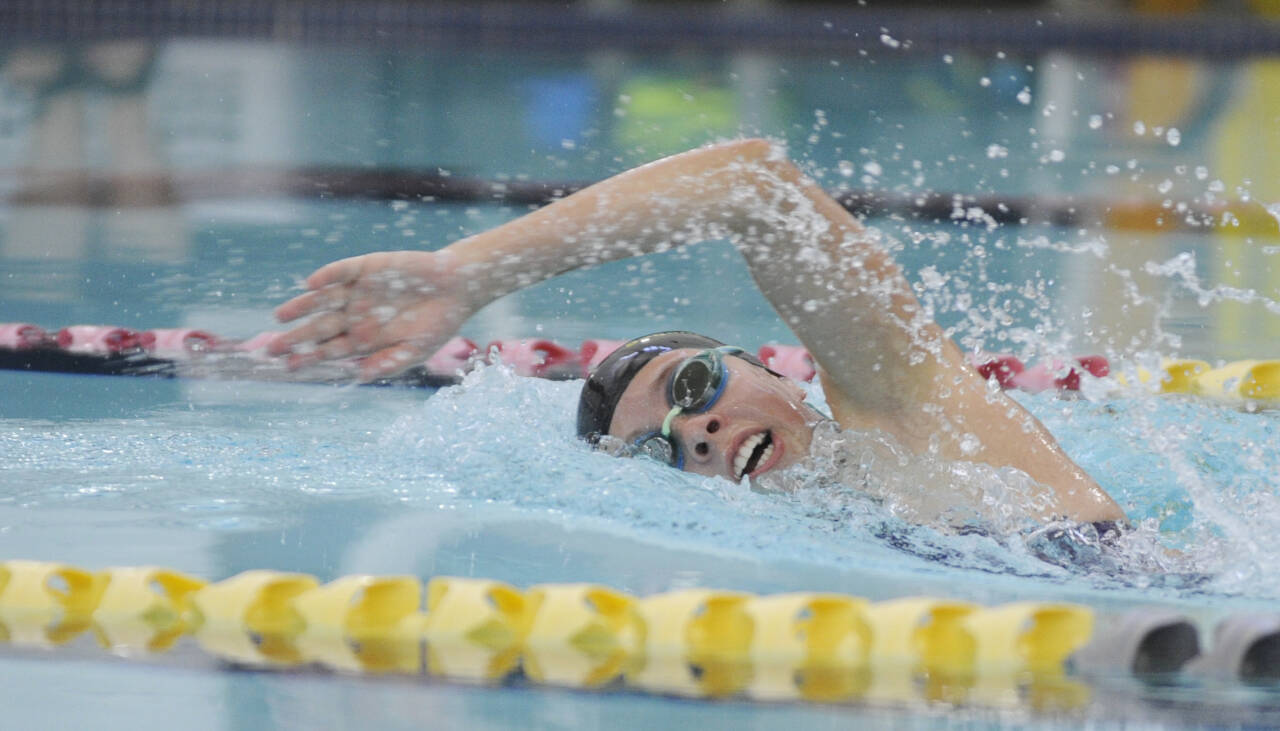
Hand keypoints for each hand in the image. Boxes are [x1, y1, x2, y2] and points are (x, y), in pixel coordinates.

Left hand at [270, 249, 477, 379]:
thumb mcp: (416, 351)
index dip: (310, 358)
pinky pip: (342, 271)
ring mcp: (360, 290)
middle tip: (272, 348)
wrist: (458, 287)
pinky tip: (310, 284)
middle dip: (297, 337)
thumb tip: (358, 376)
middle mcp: (357, 314)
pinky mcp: (368, 267)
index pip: (331, 349)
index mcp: (365, 337)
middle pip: (319, 327)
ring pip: (323, 299)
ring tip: (280, 316)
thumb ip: (388, 363)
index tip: (290, 367)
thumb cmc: (439, 323)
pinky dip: (327, 276)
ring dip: (302, 306)